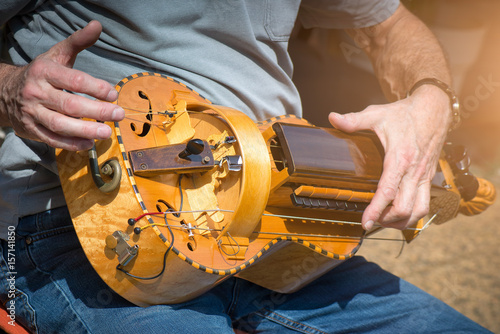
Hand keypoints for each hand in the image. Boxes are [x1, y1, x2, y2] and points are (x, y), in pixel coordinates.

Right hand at [2, 20, 123, 150]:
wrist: (6, 90)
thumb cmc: (41, 73)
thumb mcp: (57, 55)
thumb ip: (78, 42)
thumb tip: (97, 25)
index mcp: (45, 71)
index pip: (73, 80)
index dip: (95, 87)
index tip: (113, 93)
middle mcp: (37, 92)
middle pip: (69, 105)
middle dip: (97, 111)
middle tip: (118, 114)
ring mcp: (33, 112)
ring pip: (60, 124)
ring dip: (85, 130)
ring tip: (106, 132)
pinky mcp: (31, 129)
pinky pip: (52, 139)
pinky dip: (71, 144)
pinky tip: (89, 144)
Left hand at [329, 85, 450, 229]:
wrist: (435, 108)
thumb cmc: (405, 113)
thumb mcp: (377, 114)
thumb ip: (354, 119)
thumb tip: (333, 118)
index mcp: (400, 158)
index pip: (387, 191)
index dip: (375, 210)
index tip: (365, 222)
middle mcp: (414, 171)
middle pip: (404, 208)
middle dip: (386, 220)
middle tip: (371, 221)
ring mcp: (424, 176)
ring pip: (419, 211)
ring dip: (402, 221)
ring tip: (385, 221)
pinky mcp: (429, 177)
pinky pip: (425, 203)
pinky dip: (413, 214)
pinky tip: (399, 213)